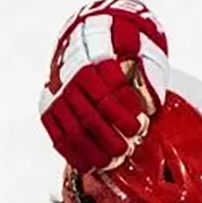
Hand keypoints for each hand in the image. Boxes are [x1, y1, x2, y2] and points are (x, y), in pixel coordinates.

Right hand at [39, 0, 170, 172]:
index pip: (108, 91)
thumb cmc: (119, 47)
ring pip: (74, 130)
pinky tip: (91, 165)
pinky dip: (75, 154)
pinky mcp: (49, 110)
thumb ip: (147, 69)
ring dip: (95, 150)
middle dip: (111, 136)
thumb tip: (152, 102)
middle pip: (91, 115)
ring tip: (113, 160)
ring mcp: (58, 95)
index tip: (140, 123)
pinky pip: (59, 137)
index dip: (124, 112)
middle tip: (128, 147)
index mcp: (95, 58)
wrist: (86, 37)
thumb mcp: (139, 45)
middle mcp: (71, 77)